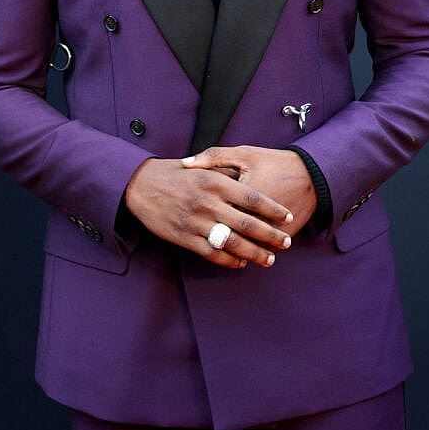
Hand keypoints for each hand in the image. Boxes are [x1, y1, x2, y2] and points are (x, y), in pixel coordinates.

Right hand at [124, 156, 293, 268]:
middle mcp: (208, 202)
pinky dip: (229, 260)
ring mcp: (196, 222)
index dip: (273, 209)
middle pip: (248, 224)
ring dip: (255, 253)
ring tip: (269, 259)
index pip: (253, 198)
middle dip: (271, 236)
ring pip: (233, 243)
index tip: (288, 217)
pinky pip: (212, 253)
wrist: (140, 185)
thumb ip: (224, 173)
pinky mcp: (185, 237)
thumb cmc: (173, 174)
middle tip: (286, 242)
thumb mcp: (201, 167)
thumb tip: (249, 181)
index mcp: (215, 182)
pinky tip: (241, 262)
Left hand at [183, 146, 316, 237]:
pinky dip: (253, 250)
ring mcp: (271, 228)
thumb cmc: (272, 162)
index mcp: (240, 193)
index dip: (200, 216)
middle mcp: (256, 214)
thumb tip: (185, 164)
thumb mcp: (243, 154)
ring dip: (233, 250)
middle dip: (211, 237)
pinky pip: (263, 248)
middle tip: (199, 236)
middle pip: (227, 233)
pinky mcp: (282, 236)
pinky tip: (244, 253)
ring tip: (222, 249)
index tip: (189, 217)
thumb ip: (212, 157)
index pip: (213, 210)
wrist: (310, 175)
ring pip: (246, 245)